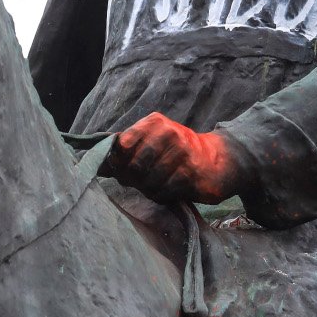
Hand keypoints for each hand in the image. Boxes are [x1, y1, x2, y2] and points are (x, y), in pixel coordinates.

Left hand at [106, 112, 242, 204]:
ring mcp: (183, 153)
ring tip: (156, 184)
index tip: (121, 169)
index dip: (117, 162)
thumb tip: (97, 164)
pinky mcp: (192, 174)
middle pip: (134, 166)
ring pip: (149, 181)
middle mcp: (169, 133)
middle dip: (133, 179)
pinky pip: (165, 191)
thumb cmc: (177, 151)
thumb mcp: (153, 141)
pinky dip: (162, 194)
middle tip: (139, 181)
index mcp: (155, 122)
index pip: (122, 145)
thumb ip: (126, 150)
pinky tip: (168, 188)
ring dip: (149, 188)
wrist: (219, 159)